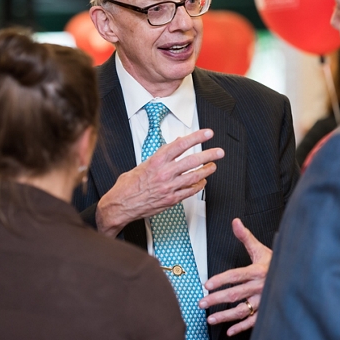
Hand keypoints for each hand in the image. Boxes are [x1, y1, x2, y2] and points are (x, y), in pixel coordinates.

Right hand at [95, 129, 223, 236]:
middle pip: (192, 160)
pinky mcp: (171, 199)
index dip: (196, 137)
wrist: (120, 205)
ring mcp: (169, 187)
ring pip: (194, 176)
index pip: (180, 145)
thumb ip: (160, 155)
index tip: (207, 134)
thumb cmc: (128, 186)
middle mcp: (164, 173)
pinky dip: (198, 186)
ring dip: (207, 170)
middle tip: (219, 152)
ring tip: (213, 166)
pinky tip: (202, 182)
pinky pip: (190, 191)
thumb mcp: (142, 164)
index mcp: (156, 161)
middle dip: (209, 155)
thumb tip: (174, 145)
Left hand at [198, 218, 271, 335]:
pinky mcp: (267, 311)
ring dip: (225, 316)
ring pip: (242, 310)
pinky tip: (230, 331)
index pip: (236, 275)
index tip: (207, 285)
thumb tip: (235, 222)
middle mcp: (260, 287)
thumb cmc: (276, 263)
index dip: (221, 280)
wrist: (297, 276)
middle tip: (202, 303)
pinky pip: (253, 322)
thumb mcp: (261, 249)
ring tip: (211, 319)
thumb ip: (245, 237)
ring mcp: (264, 300)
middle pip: (235, 294)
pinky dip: (241, 327)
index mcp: (257, 271)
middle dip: (217, 299)